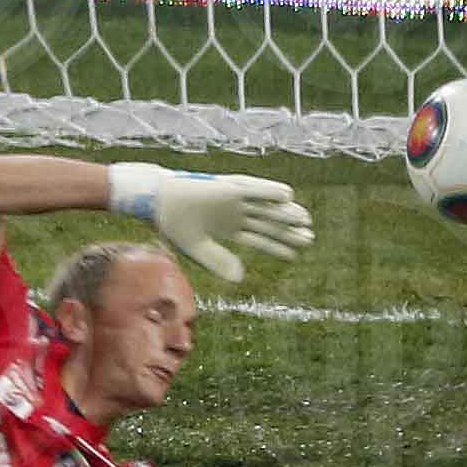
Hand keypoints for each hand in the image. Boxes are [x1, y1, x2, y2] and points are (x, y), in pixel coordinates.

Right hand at [105, 162, 314, 282]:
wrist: (157, 201)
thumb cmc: (173, 223)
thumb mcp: (197, 249)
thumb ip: (218, 262)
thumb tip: (240, 278)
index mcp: (228, 227)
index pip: (258, 237)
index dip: (276, 246)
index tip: (294, 254)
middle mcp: (235, 212)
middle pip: (267, 223)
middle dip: (287, 231)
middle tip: (309, 238)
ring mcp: (233, 199)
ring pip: (265, 208)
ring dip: (285, 213)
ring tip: (306, 221)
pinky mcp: (228, 188)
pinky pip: (253, 189)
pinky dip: (270, 192)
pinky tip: (288, 196)